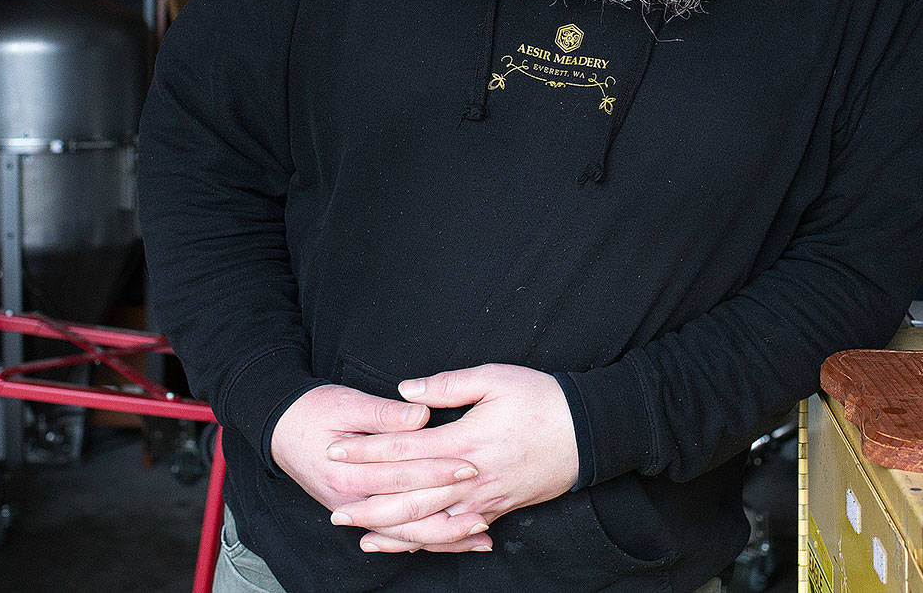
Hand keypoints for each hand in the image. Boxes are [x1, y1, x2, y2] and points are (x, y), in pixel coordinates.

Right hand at [268, 384, 489, 552]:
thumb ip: (383, 412)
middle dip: (449, 507)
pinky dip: (426, 541)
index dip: (438, 469)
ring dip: (443, 536)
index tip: (469, 463)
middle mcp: (351, 500)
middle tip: (485, 501)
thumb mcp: (345, 402)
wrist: (279, 428)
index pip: (402, 474)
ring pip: (405, 534)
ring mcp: (354, 512)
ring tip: (480, 533)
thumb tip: (421, 415)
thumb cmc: (313, 410)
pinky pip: (397, 535)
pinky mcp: (359, 514)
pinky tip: (455, 541)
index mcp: (349, 471)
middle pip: (407, 511)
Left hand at [325, 364, 578, 552]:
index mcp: (463, 441)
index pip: (402, 450)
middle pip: (407, 496)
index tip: (334, 449)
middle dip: (367, 502)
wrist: (590, 434)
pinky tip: (406, 544)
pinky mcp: (496, 511)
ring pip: (428, 523)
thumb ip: (448, 384)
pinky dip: (427, 542)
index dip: (365, 451)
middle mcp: (469, 479)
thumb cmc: (542, 399)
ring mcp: (482, 501)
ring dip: (390, 529)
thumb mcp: (496, 378)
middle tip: (332, 509)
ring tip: (358, 534)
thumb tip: (406, 391)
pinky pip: (454, 534)